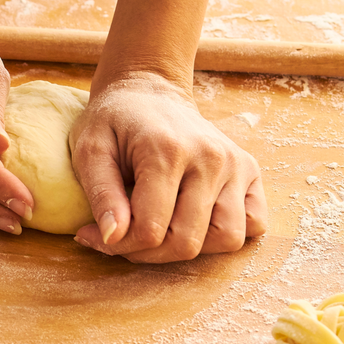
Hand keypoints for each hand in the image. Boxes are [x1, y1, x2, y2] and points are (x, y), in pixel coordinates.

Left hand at [69, 74, 266, 262]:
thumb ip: (101, 195)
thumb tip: (112, 237)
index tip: (95, 236)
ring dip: (189, 246)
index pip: (151, 229)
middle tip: (123, 237)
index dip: (119, 245)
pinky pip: (254, 223)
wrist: (148, 91)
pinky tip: (193, 219)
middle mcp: (210, 158)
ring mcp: (235, 164)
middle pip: (187, 242)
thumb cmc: (114, 122)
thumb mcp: (90, 150)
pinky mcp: (250, 170)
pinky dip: (225, 233)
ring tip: (160, 229)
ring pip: (226, 239)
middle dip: (149, 253)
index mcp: (167, 151)